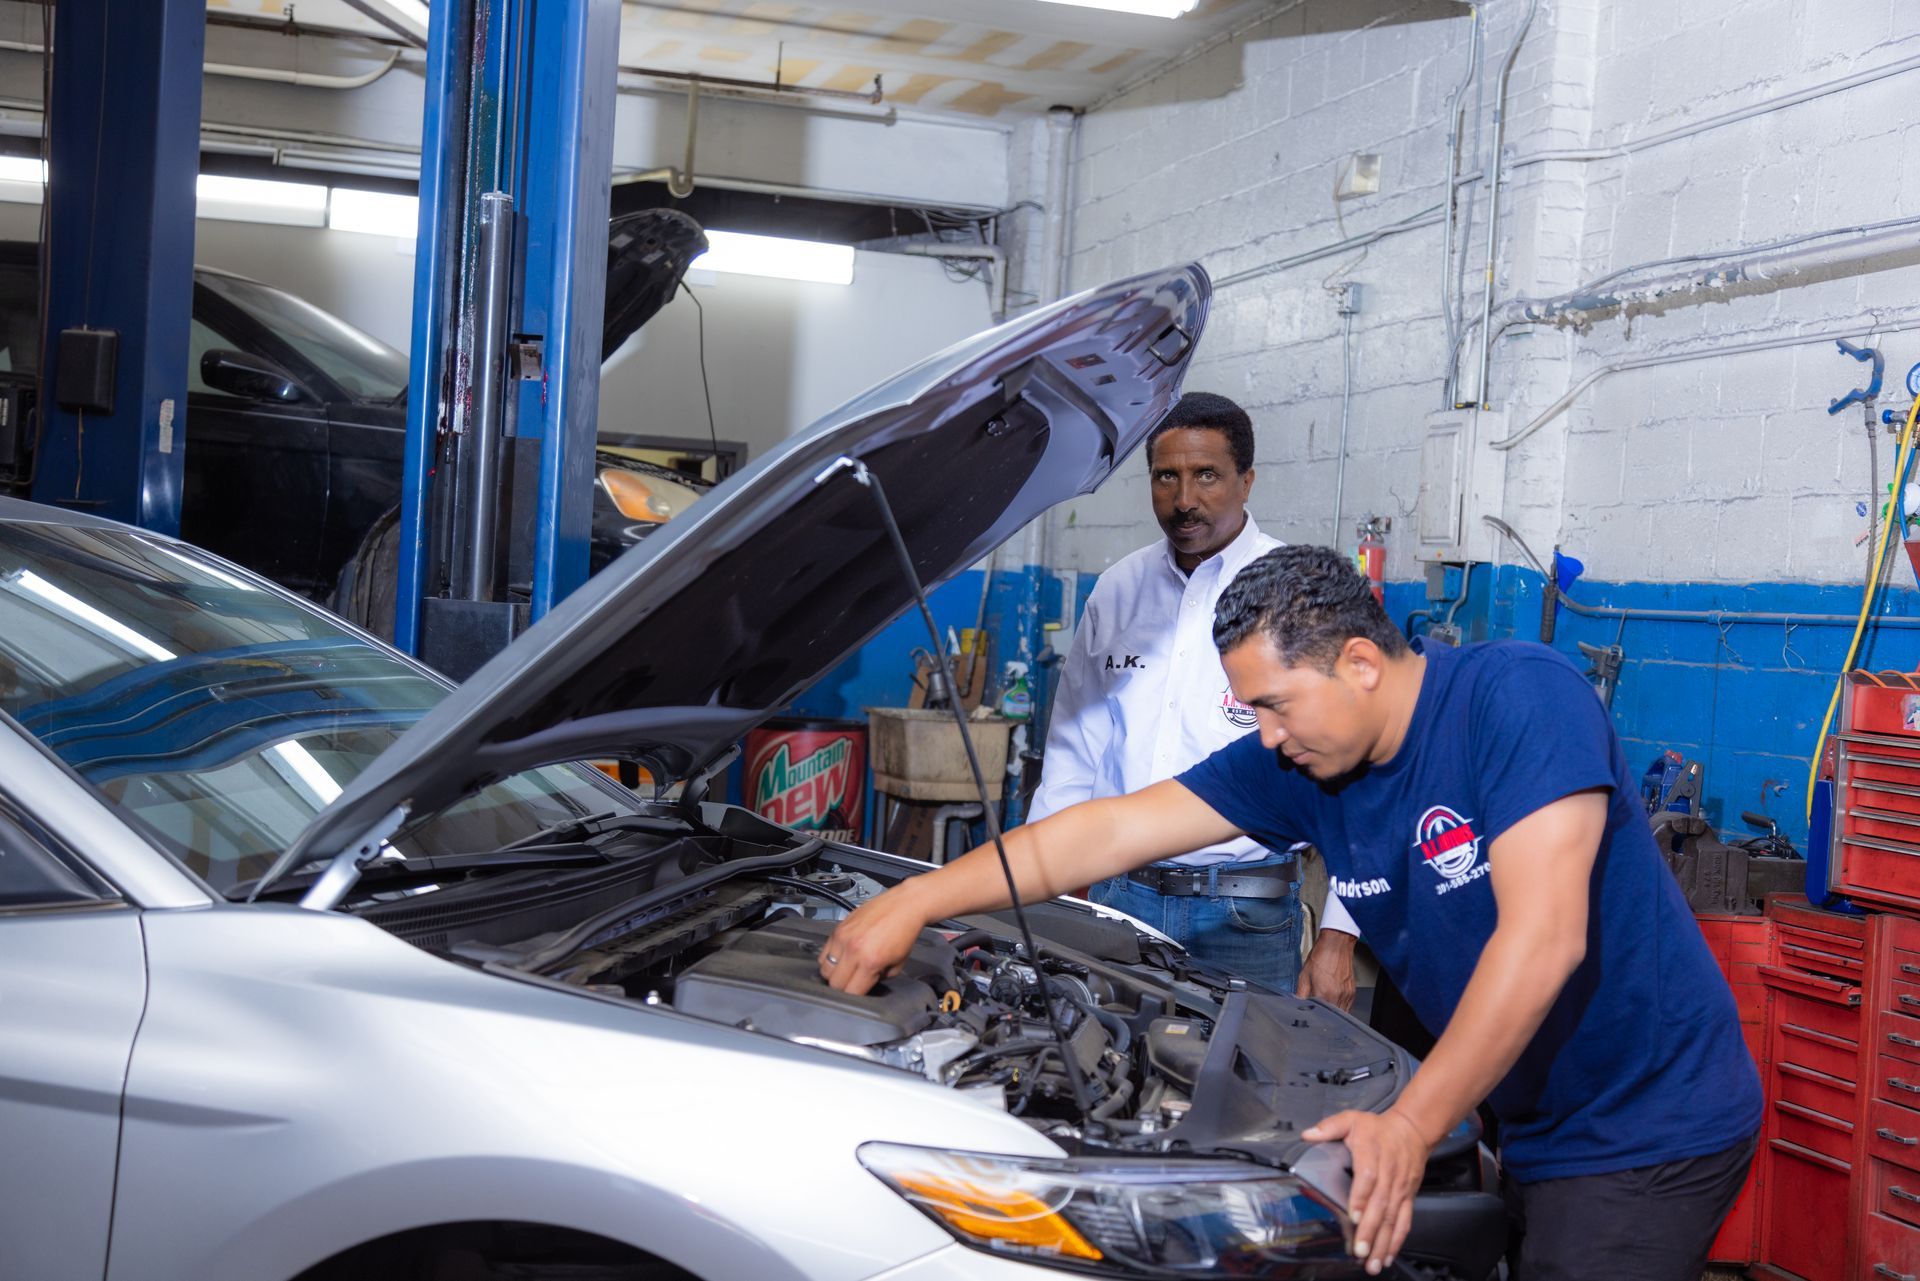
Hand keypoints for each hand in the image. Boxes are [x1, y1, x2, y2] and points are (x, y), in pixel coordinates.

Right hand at [818, 884, 930, 993]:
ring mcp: (843, 938)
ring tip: (847, 968)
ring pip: (824, 969)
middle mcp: (853, 950)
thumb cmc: (904, 933)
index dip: (855, 996)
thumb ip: (878, 979)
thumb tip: (864, 985)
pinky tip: (843, 955)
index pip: (850, 992)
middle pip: (834, 983)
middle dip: (844, 986)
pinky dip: (831, 958)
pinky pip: (823, 952)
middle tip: (853, 981)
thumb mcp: (897, 965)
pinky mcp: (838, 928)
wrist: (903, 906)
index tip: (859, 992)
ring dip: (834, 973)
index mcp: (870, 961)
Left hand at [1298, 928, 1357, 1009]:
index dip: (1314, 1017)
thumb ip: (1301, 994)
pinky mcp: (1352, 992)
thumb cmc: (1321, 957)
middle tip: (1317, 1013)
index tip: (1310, 1016)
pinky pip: (1347, 1007)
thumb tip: (1298, 1004)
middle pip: (1331, 1017)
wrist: (1335, 946)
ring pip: (1340, 1014)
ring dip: (1332, 1014)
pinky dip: (1340, 1007)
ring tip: (1325, 1007)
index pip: (1319, 1014)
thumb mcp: (1304, 976)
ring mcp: (1346, 995)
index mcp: (1324, 993)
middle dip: (1324, 1017)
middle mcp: (1337, 996)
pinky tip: (1333, 1001)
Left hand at [1303, 1107, 1430, 1275]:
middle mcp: (1389, 1174)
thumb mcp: (1352, 1119)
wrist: (1412, 1130)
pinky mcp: (1408, 1198)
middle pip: (1380, 1204)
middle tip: (1360, 1251)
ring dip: (1383, 1242)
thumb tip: (1308, 1134)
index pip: (1368, 1177)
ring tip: (1373, 1262)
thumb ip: (1330, 1127)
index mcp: (1372, 1153)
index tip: (1353, 1216)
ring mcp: (1400, 1189)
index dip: (1361, 1197)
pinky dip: (1396, 1240)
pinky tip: (1387, 1256)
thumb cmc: (1378, 1128)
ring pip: (1393, 1218)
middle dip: (1370, 1230)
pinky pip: (1404, 1221)